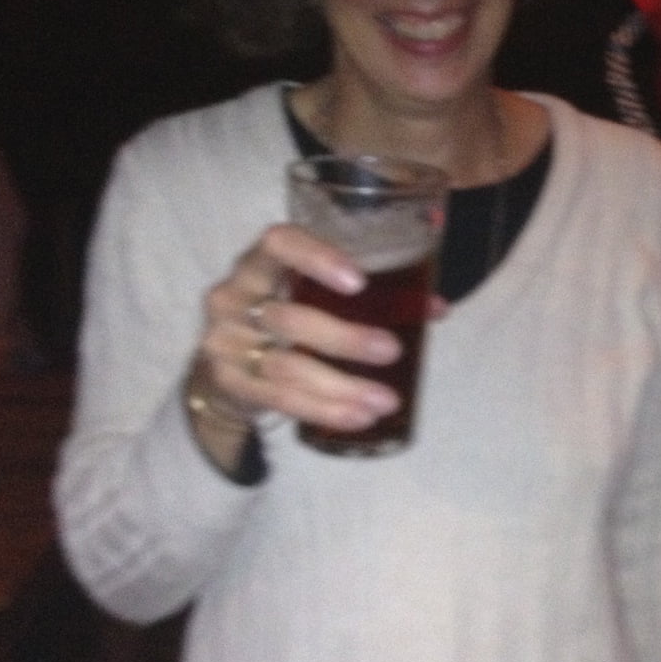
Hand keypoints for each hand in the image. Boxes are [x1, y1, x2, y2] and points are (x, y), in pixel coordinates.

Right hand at [186, 223, 404, 456]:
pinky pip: (277, 399)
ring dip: (341, 387)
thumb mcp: (315, 291)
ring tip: (385, 401)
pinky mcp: (228, 380)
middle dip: (345, 339)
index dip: (317, 258)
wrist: (226, 356)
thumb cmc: (288, 309)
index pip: (278, 244)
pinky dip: (322, 410)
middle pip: (289, 319)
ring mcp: (225, 341)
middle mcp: (234, 295)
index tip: (359, 282)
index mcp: (261, 261)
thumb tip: (435, 307)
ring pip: (286, 366)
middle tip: (392, 351)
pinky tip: (357, 417)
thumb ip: (372, 293)